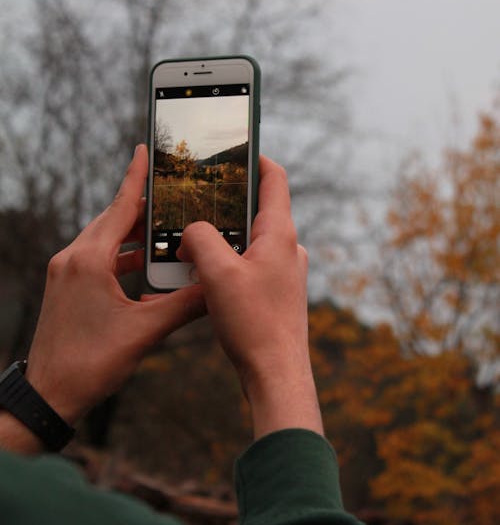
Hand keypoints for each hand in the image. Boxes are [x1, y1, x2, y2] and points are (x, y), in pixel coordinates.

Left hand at [7, 145, 203, 447]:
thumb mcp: (144, 331)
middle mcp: (73, 259)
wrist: (49, 395)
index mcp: (89, 261)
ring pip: (105, 240)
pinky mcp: (66, 287)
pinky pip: (98, 259)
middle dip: (142, 208)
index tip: (144, 149)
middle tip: (172, 196)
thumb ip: (183, 306)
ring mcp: (66, 273)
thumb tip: (217, 289)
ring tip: (164, 231)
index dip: (136, 177)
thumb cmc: (90, 364)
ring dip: (134, 236)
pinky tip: (144, 266)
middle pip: (113, 220)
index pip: (120, 207)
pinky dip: (122, 257)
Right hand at [177, 156, 322, 439]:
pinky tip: (203, 278)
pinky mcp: (275, 293)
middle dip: (224, 206)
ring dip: (221, 240)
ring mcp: (283, 272)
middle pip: (256, 210)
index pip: (274, 179)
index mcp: (279, 234)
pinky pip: (248, 266)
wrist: (276, 374)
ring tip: (190, 246)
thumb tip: (191, 233)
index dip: (255, 159)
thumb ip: (199, 240)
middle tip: (196, 203)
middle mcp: (287, 249)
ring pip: (249, 241)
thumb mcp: (218, 273)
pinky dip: (226, 264)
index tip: (235, 149)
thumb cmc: (254, 324)